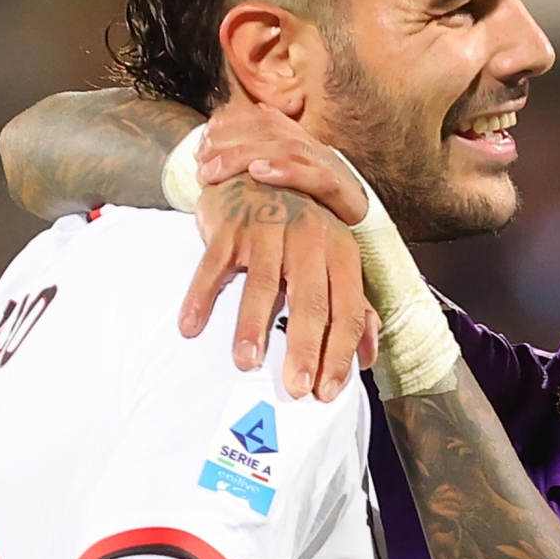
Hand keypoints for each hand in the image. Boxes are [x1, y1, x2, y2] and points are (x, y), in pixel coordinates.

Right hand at [178, 103, 376, 401]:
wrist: (259, 166)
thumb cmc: (299, 228)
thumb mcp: (335, 260)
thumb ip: (355, 307)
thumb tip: (368, 358)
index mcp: (340, 253)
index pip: (346, 312)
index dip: (338, 355)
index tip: (326, 392)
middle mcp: (309, 240)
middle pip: (309, 302)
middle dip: (304, 349)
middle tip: (296, 388)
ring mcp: (268, 230)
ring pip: (262, 285)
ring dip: (252, 327)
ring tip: (247, 363)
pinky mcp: (230, 226)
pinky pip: (213, 266)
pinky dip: (200, 296)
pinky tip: (191, 327)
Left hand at [197, 100, 368, 227]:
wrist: (366, 238)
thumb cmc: (318, 216)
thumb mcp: (285, 190)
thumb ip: (259, 170)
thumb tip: (220, 159)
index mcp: (301, 142)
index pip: (262, 119)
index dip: (231, 125)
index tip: (202, 142)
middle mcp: (315, 148)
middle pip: (268, 131)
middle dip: (230, 142)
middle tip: (201, 161)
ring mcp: (330, 167)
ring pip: (285, 149)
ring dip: (245, 156)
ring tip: (214, 170)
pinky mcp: (344, 193)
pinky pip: (315, 176)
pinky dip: (285, 172)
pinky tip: (259, 174)